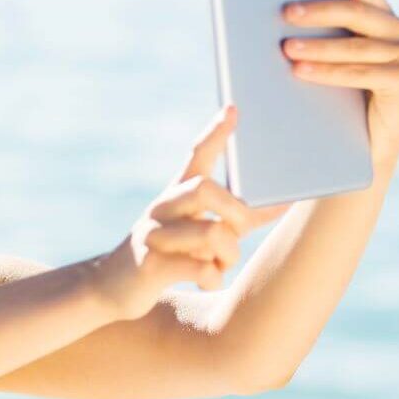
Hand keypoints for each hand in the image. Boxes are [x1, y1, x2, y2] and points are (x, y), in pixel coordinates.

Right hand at [89, 105, 292, 321]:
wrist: (111, 288)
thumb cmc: (169, 255)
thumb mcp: (200, 231)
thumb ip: (238, 217)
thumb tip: (286, 201)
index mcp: (175, 193)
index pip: (197, 156)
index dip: (216, 134)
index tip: (234, 110)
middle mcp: (162, 207)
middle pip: (205, 188)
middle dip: (235, 211)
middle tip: (240, 231)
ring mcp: (153, 235)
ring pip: (211, 233)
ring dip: (229, 254)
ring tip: (221, 264)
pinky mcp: (150, 267)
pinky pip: (199, 269)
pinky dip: (213, 278)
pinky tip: (206, 280)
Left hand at [281, 0, 398, 172]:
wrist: (365, 137)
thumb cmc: (338, 90)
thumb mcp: (327, 53)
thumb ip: (316, 28)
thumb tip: (277, 10)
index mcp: (379, 10)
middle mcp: (398, 28)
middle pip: (356, 10)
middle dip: (318, 11)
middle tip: (286, 14)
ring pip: (356, 45)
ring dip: (318, 46)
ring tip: (286, 48)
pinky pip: (363, 73)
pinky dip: (329, 72)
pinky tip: (301, 71)